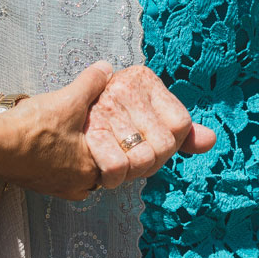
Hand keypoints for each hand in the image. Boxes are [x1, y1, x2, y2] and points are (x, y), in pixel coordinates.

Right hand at [0, 62, 114, 200]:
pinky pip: (55, 172)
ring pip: (74, 170)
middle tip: (89, 128)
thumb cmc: (34, 128)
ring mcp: (55, 187)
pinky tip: (49, 141)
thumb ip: (91, 83)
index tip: (107, 126)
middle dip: (93, 147)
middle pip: (95, 166)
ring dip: (73, 154)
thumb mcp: (68, 100)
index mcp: (90, 170)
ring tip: (68, 133)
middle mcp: (76, 186)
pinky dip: (56, 158)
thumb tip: (106, 68)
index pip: (115, 160)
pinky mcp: (36, 183)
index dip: (112, 140)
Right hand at [83, 65, 213, 185]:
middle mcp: (125, 87)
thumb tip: (212, 140)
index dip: (170, 143)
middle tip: (130, 155)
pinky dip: (114, 178)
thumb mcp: (147, 119)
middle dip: (149, 161)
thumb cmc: (106, 124)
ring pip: (142, 160)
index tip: (150, 141)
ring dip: (130, 172)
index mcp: (144, 79)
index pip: (180, 124)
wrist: (46, 129)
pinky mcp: (89, 132)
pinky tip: (104, 171)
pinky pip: (118, 168)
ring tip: (117, 160)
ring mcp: (106, 108)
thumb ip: (180, 132)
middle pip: (163, 145)